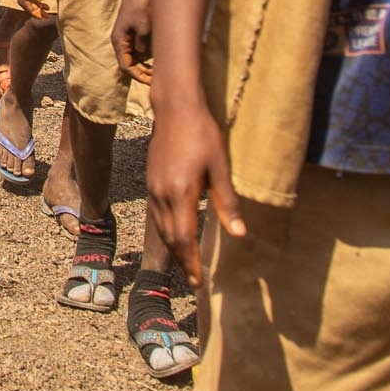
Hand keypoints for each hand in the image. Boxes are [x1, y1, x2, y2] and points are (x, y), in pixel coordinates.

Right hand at [112, 0, 153, 84]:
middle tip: (158, 79)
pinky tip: (160, 57)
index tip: (151, 81)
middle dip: (143, 73)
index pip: (126, 66)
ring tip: (161, 70)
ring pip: (136, 57)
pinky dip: (149, 55)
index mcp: (119, 41)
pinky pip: (141, 48)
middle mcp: (122, 40)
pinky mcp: (136, 31)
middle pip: (130, 64)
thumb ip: (143, 44)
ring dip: (146, 65)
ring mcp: (129, 36)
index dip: (138, 76)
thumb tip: (144, 55)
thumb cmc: (141, 5)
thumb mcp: (144, 26)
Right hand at [146, 95, 244, 288]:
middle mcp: (162, 194)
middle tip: (195, 280)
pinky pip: (156, 214)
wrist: (175, 107)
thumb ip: (227, 202)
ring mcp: (153, 187)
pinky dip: (166, 231)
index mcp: (181, 193)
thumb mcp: (220, 167)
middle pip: (170, 238)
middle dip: (182, 261)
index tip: (199, 283)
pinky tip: (176, 233)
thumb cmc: (202, 133)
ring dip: (174, 248)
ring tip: (187, 262)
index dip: (192, 263)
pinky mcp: (151, 180)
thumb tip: (239, 234)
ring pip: (160, 228)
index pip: (184, 238)